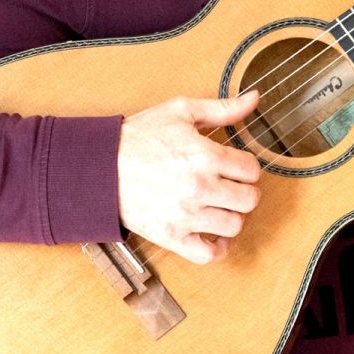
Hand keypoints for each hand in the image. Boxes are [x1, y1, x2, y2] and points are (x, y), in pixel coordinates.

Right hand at [117, 92, 262, 264]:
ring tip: (220, 205)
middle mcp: (199, 188)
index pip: (252, 169)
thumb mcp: (181, 112)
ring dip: (232, 215)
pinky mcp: (171, 237)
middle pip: (249, 199)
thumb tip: (255, 98)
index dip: (247, 166)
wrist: (99, 167)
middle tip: (231, 186)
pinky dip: (219, 249)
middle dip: (244, 191)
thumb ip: (223, 108)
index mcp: (205, 156)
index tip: (235, 166)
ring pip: (235, 225)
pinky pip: (209, 255)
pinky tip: (216, 235)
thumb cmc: (138, 137)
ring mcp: (186, 215)